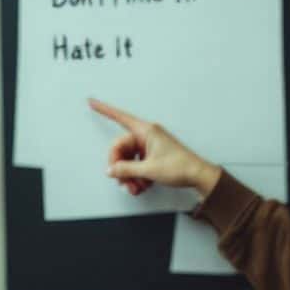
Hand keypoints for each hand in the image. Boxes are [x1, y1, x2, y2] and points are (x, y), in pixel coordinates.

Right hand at [88, 98, 221, 196]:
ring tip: (136, 187)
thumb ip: (126, 169)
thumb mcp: (148, 170)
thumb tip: (112, 169)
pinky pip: (137, 163)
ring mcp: (150, 145)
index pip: (120, 117)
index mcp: (146, 131)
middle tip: (123, 180)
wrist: (197, 175)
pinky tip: (142, 185)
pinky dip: (137, 176)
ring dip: (130, 175)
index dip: (104, 109)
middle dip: (121, 167)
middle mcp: (147, 135)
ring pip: (129, 158)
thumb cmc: (181, 166)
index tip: (92, 102)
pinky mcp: (153, 155)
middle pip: (121, 147)